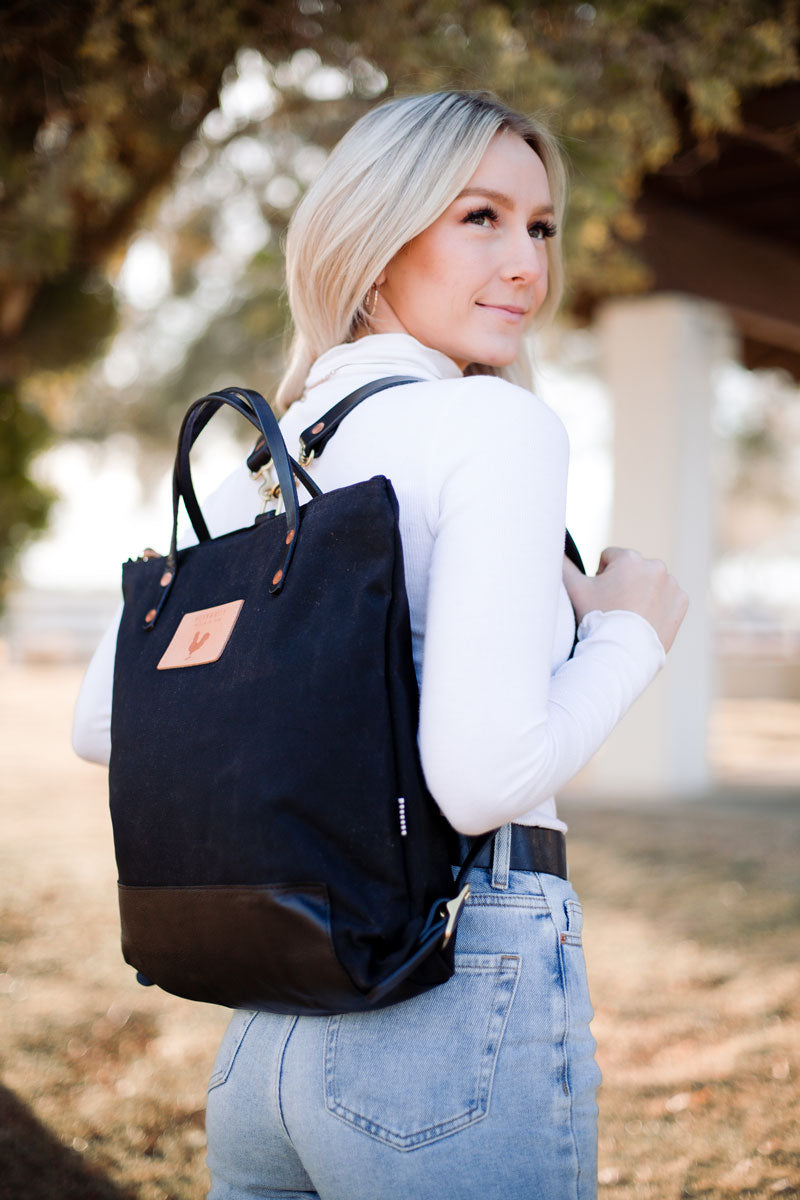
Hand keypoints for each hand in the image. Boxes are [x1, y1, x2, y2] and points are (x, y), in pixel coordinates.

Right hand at [562, 546, 688, 653]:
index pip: (609, 558)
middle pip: (631, 570)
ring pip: (650, 583)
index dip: (600, 577)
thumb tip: (556, 548)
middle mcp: (655, 566)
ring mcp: (671, 584)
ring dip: (641, 593)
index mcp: (630, 558)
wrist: (623, 653)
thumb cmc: (598, 619)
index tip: (601, 597)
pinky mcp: (681, 601)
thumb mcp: (575, 590)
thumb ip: (563, 565)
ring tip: (630, 616)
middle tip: (614, 608)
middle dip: (623, 584)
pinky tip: (646, 619)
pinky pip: (667, 598)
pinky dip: (658, 606)